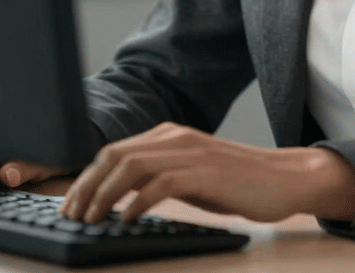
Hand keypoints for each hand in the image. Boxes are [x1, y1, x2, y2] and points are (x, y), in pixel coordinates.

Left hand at [60, 122, 354, 224]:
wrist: (284, 178)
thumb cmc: (236, 182)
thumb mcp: (191, 176)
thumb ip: (159, 178)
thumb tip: (119, 200)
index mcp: (169, 135)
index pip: (114, 151)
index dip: (87, 178)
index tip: (71, 205)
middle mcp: (176, 137)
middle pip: (115, 156)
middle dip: (86, 187)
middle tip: (71, 216)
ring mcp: (190, 152)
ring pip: (131, 166)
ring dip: (104, 195)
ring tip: (91, 220)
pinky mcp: (205, 172)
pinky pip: (160, 183)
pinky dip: (136, 202)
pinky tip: (126, 219)